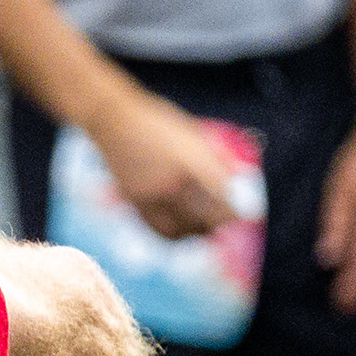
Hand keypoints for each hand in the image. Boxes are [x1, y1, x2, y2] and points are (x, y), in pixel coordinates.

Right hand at [95, 90, 244, 239]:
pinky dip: (175, 235)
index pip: (223, 198)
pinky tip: (180, 231)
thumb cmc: (157, 122)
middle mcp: (175, 182)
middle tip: (226, 225)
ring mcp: (154, 195)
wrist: (114, 121)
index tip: (241, 214)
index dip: (235, 211)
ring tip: (203, 230)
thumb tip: (233, 182)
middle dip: (219, 224)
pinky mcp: (136, 203)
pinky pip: (160, 229)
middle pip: (206, 218)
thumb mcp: (193, 133)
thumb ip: (213, 159)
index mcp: (194, 161)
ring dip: (197, 233)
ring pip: (183, 229)